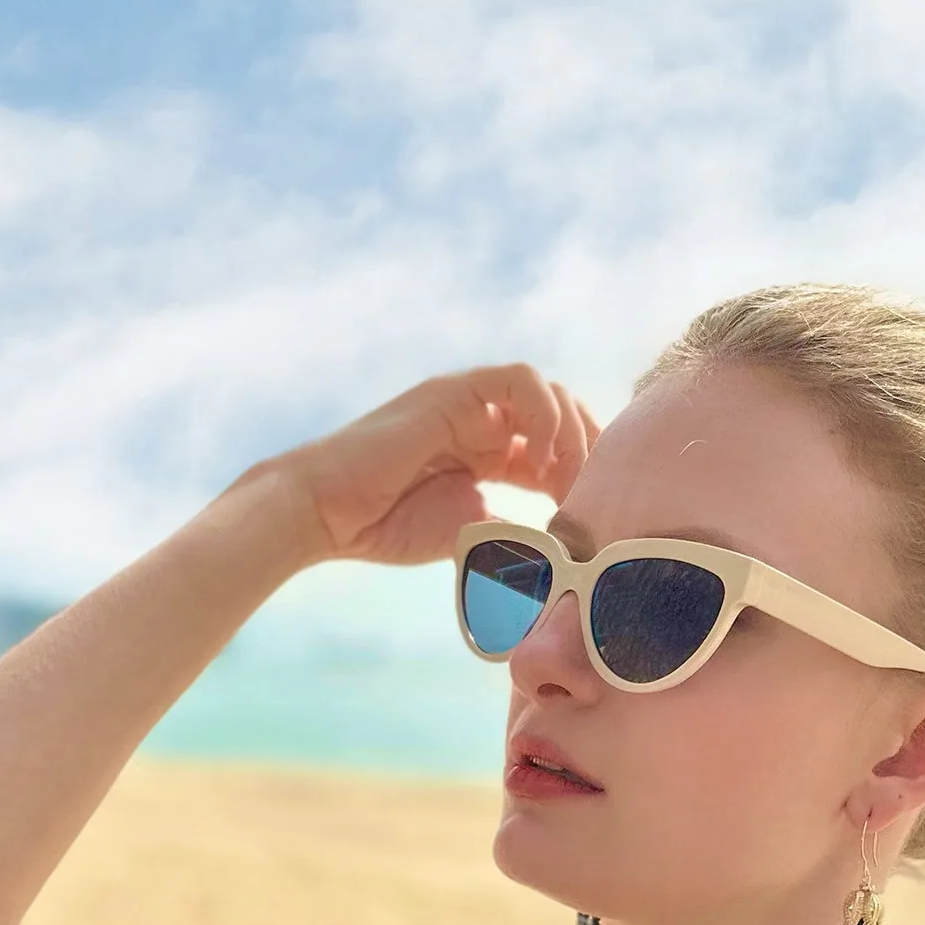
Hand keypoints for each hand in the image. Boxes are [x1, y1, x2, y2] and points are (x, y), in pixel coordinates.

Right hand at [281, 366, 597, 567]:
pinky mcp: (454, 391)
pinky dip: (544, 413)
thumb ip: (516, 528)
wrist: (328, 515)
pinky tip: (541, 457)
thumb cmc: (385, 527)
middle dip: (589, 451)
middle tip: (596, 496)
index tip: (596, 517)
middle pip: (564, 415)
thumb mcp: (470, 531)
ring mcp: (470, 402)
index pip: (560, 448)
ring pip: (550, 393)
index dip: (585, 476)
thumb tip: (567, 546)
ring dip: (572, 433)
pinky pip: (520, 379)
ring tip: (568, 481)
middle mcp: (485, 420)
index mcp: (490, 452)